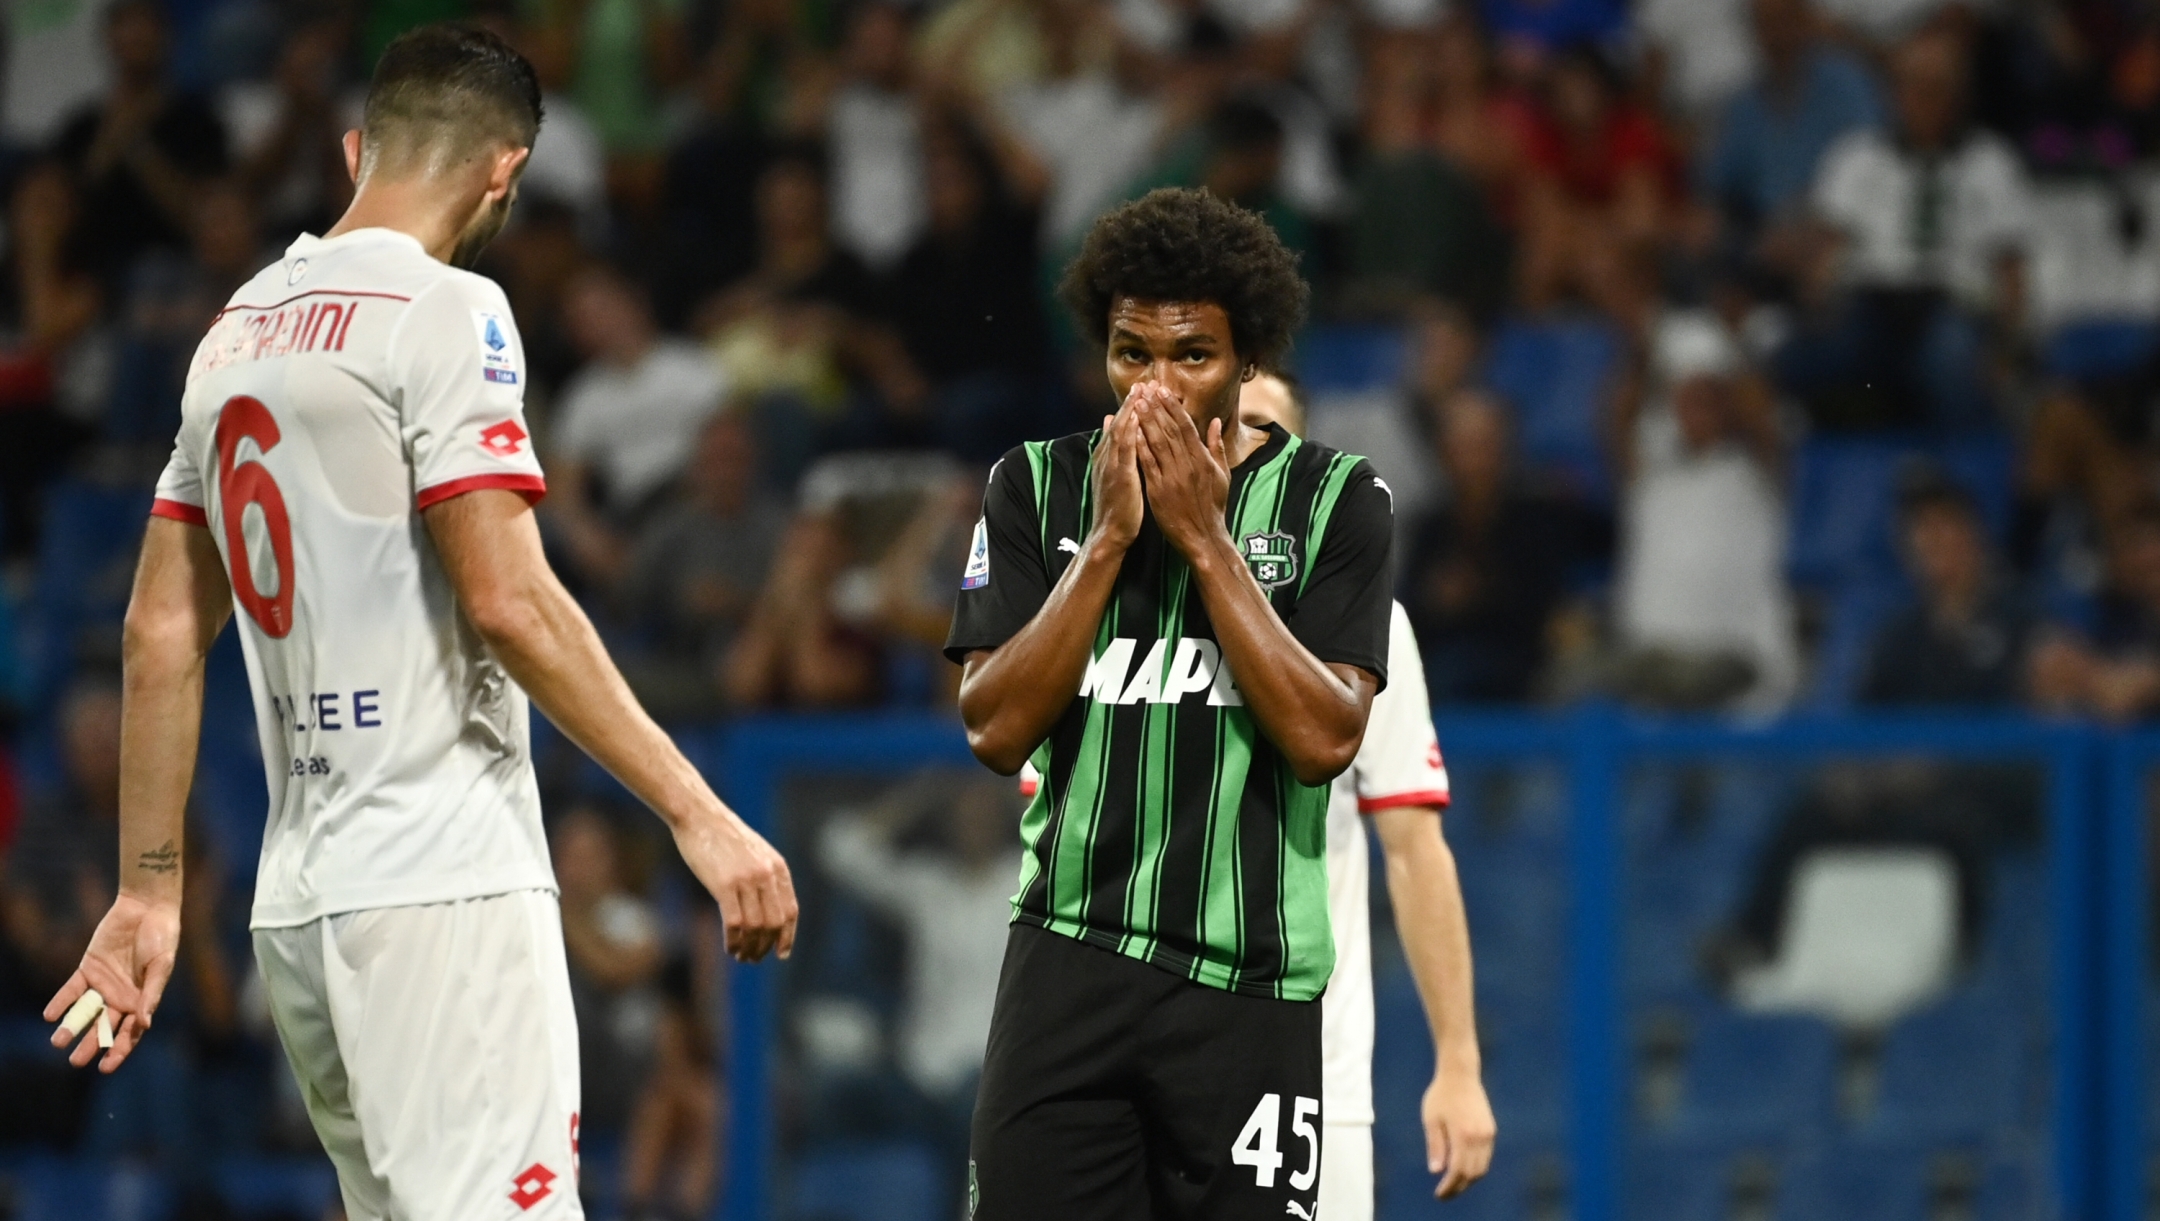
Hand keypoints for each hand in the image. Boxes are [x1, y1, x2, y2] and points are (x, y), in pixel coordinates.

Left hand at [44, 893, 180, 1072]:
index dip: (117, 1051)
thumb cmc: (163, 937)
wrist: (146, 908)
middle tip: (76, 1061)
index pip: (128, 1034)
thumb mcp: (161, 967)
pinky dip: (61, 1002)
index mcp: (141, 1002)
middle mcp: (121, 997)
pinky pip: (72, 990)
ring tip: (58, 1042)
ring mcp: (103, 984)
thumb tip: (144, 1024)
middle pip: (103, 1028)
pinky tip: (51, 1016)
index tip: (105, 1068)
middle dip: (90, 1046)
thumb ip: (151, 994)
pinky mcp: (88, 969)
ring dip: (72, 1028)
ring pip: (85, 1012)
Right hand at [672, 809, 798, 961]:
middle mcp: (766, 874)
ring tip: (740, 956)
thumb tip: (767, 909)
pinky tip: (729, 947)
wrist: (700, 816)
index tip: (781, 954)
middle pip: (774, 923)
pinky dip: (733, 940)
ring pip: (755, 927)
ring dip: (749, 947)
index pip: (790, 911)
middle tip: (753, 959)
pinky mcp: (724, 884)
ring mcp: (747, 879)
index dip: (787, 936)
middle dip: (766, 946)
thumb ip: (765, 877)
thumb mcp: (755, 853)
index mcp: (778, 867)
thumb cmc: (723, 836)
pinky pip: (735, 922)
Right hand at [1089, 391, 1145, 551]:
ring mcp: (1111, 465)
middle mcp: (1107, 458)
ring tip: (1140, 392)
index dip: (1129, 408)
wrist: (1110, 533)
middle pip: (1118, 423)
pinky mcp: (1119, 476)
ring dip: (1130, 411)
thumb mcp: (1115, 478)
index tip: (1140, 391)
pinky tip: (1137, 418)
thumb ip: (1115, 455)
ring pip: (1120, 431)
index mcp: (1108, 458)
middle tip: (1141, 383)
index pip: (1118, 427)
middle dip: (1130, 403)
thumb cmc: (1118, 509)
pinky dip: (1130, 431)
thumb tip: (1112, 431)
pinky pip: (1125, 449)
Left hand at [1132, 387, 1230, 560]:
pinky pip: (1148, 464)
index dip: (1173, 407)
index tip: (1163, 391)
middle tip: (1146, 389)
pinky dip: (1140, 447)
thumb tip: (1216, 422)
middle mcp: (1188, 464)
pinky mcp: (1158, 490)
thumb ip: (1217, 447)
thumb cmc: (1213, 507)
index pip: (1186, 426)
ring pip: (1158, 443)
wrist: (1203, 536)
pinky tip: (1131, 433)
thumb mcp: (1223, 475)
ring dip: (1146, 421)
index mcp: (1202, 459)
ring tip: (1136, 403)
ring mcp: (1172, 477)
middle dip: (1156, 407)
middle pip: (1170, 430)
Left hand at [1423, 1065, 1496, 1197]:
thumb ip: (1435, 1146)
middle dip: (1459, 1187)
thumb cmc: (1441, 1095)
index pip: (1458, 1171)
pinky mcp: (1491, 1130)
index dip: (1450, 1187)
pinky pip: (1486, 1156)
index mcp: (1463, 1135)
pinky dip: (1476, 1167)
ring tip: (1453, 1183)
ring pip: (1482, 1167)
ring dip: (1469, 1179)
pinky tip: (1463, 1167)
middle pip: (1473, 1174)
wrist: (1460, 1074)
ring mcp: (1488, 1134)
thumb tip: (1436, 1171)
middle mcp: (1479, 1137)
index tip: (1439, 1194)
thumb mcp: (1431, 1120)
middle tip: (1444, 1193)